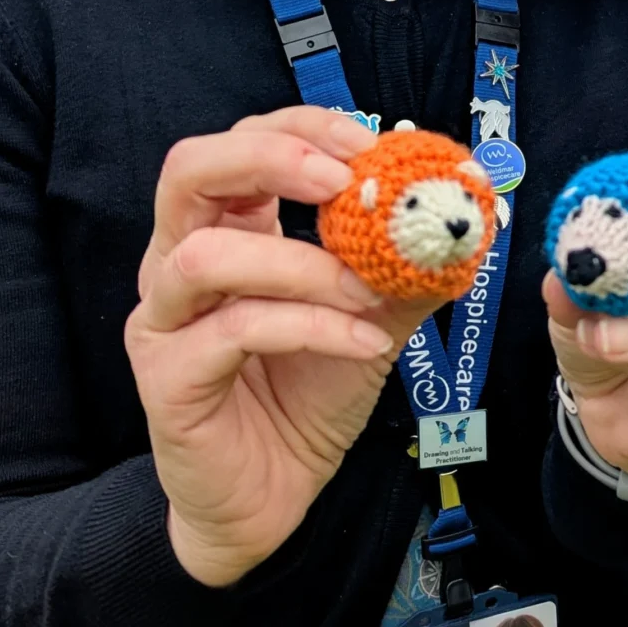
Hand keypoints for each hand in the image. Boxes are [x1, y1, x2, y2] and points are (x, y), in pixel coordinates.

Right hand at [125, 108, 452, 586]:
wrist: (273, 499)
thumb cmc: (309, 395)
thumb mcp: (370, 316)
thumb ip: (404, 264)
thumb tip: (464, 216)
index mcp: (227, 230)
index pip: (244, 143)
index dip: (301, 127)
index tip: (368, 142)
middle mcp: (178, 262)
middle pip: (188, 171)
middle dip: (270, 158)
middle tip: (342, 179)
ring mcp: (163, 320)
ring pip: (206, 256)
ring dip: (302, 263)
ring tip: (369, 292)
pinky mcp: (167, 377)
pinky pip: (234, 330)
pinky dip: (311, 326)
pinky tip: (366, 346)